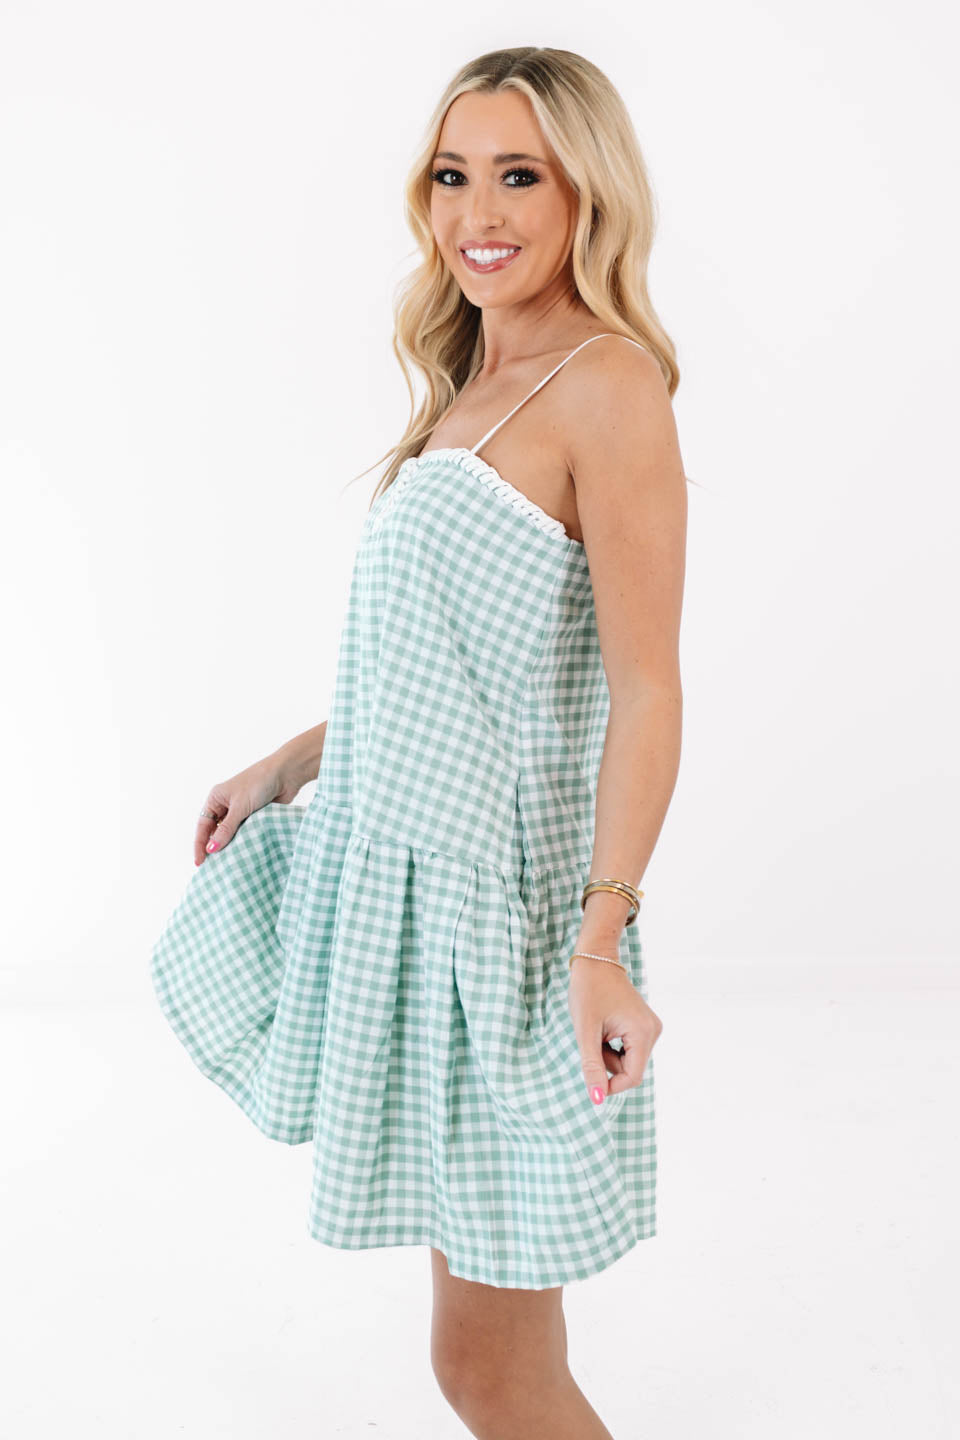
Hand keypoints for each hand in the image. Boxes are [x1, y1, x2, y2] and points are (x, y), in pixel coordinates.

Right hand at [193, 753, 297, 866]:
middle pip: (215, 830)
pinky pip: (245, 833)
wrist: (286, 775)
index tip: (199, 862)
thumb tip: (211, 849)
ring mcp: (241, 811)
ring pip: (230, 833)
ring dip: (229, 846)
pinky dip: (243, 842)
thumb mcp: (239, 807)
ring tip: (227, 864)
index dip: (200, 844)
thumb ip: (226, 830)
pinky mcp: (254, 816)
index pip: (203, 825)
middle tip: (212, 868)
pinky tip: (243, 854)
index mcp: (216, 798)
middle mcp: (226, 805)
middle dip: (213, 847)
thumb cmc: (259, 783)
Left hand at [568, 956, 662, 1104]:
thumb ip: (592, 1066)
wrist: (595, 960)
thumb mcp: (585, 1031)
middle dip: (607, 1061)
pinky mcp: (644, 1026)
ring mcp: (650, 1028)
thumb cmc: (588, 991)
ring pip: (628, 1060)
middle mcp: (653, 1031)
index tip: (590, 1078)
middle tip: (591, 1038)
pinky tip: (604, 1026)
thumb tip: (597, 1099)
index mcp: (643, 1032)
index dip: (611, 1085)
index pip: (632, 1076)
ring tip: (597, 1028)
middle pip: (630, 1068)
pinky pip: (628, 1048)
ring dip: (608, 1053)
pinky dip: (612, 1045)